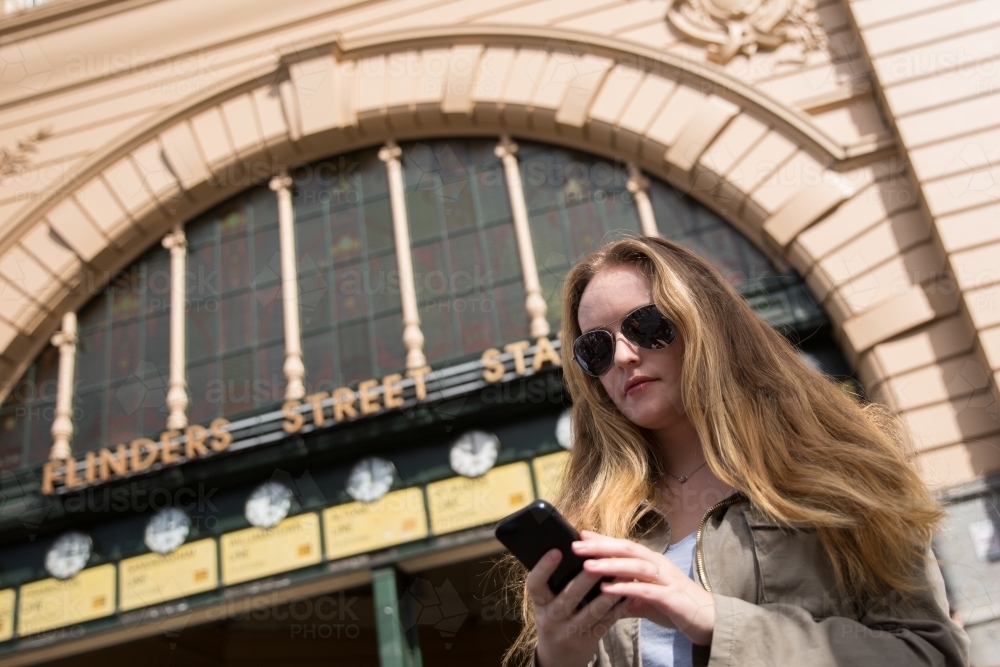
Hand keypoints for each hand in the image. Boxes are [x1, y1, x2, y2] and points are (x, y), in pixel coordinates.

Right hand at [526, 547, 631, 666]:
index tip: (556, 551)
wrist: (558, 659)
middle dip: (584, 579)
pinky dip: (618, 607)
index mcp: (539, 604)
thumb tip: (575, 544)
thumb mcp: (547, 603)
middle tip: (598, 560)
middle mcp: (551, 619)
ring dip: (608, 593)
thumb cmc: (555, 618)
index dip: (543, 568)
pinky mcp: (588, 641)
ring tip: (622, 574)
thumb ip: (555, 580)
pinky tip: (629, 593)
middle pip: (568, 597)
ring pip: (591, 611)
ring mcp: (570, 632)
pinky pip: (606, 622)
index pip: (535, 584)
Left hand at [573, 530, 715, 645]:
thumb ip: (624, 595)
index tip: (579, 534)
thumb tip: (600, 596)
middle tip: (576, 545)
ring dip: (610, 564)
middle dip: (600, 546)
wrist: (708, 619)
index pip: (623, 545)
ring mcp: (665, 579)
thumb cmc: (675, 605)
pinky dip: (626, 588)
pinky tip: (608, 589)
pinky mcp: (671, 597)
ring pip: (635, 566)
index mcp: (651, 561)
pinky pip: (645, 590)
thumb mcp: (645, 598)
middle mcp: (658, 564)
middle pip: (626, 549)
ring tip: (587, 565)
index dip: (602, 539)